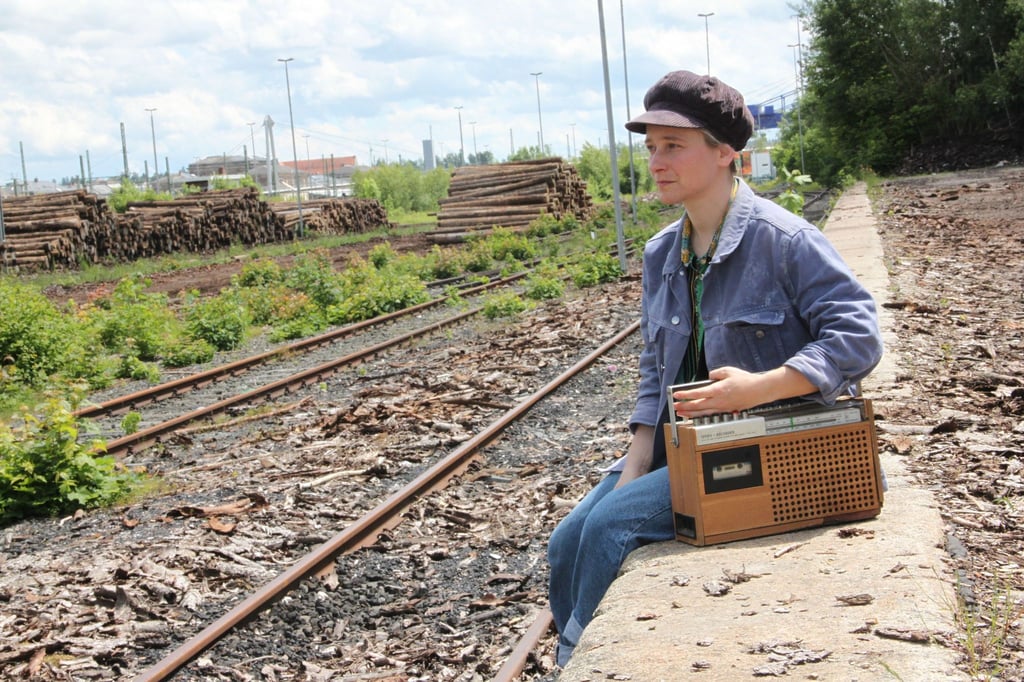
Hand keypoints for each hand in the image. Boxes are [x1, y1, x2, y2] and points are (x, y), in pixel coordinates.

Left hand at [671, 366, 814, 417]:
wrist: (760, 390)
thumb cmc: (746, 380)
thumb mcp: (728, 371)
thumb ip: (716, 374)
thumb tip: (709, 377)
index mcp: (718, 390)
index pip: (697, 393)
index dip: (685, 395)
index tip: (676, 394)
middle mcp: (719, 401)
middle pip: (698, 405)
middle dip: (684, 406)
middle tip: (674, 406)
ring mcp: (723, 407)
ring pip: (703, 412)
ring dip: (691, 413)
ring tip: (681, 413)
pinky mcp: (727, 410)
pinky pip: (711, 414)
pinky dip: (701, 415)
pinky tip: (696, 414)